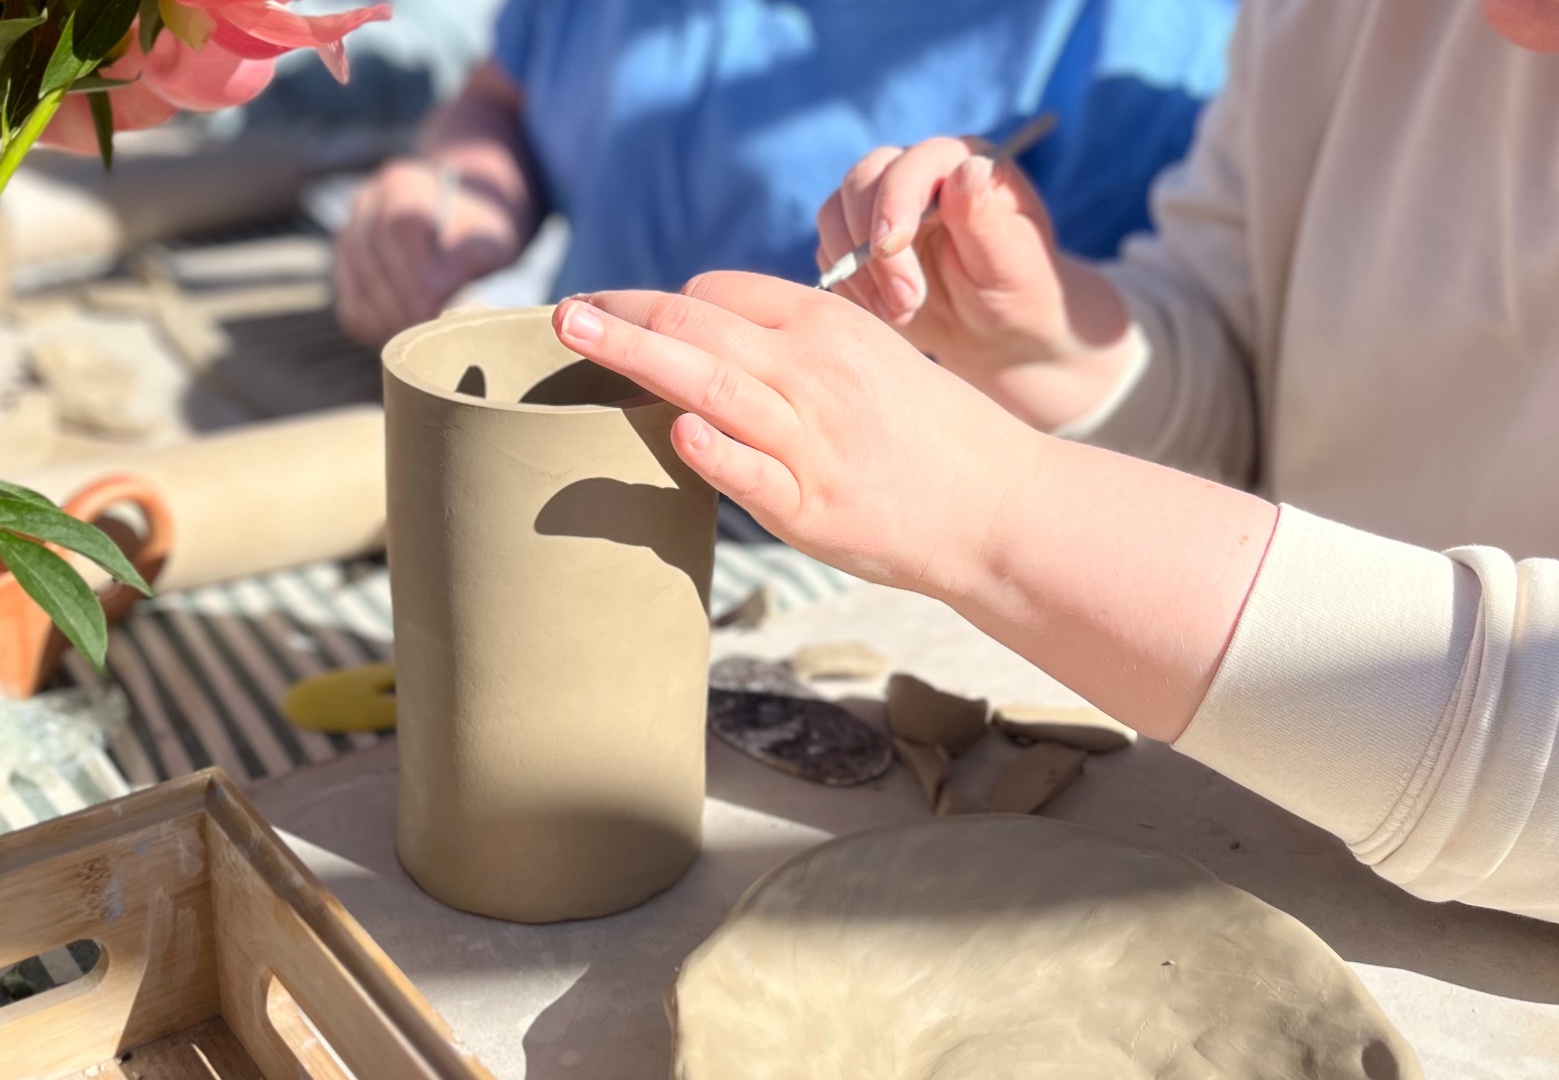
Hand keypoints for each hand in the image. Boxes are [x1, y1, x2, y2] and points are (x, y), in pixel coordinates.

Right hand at [335, 158, 524, 347]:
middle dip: (402, 304)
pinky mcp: (344, 270)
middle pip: (374, 259)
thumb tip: (430, 301)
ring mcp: (349, 236)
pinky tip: (400, 337)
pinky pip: (349, 305)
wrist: (456, 229)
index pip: (399, 227)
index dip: (415, 275)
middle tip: (427, 335)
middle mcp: (367, 204)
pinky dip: (374, 327)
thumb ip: (462, 261)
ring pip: (358, 286)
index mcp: (403, 186)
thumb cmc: (474, 236)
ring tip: (417, 340)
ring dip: (388, 320)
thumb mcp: (485, 240)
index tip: (434, 311)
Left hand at [552, 273, 1045, 598]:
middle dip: (622, 314)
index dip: (661, 302)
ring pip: (709, 383)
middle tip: (561, 314)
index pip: (719, 294)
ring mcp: (811, 440)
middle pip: (698, 326)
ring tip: (576, 335)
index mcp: (827, 325)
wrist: (998, 505)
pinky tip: (670, 428)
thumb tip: (709, 332)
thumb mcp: (869, 357)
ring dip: (634, 353)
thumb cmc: (928, 432)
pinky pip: (750, 471)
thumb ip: (795, 343)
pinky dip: (710, 448)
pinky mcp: (812, 506)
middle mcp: (814, 371)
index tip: (618, 312)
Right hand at [815, 138, 1135, 429]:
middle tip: (905, 303)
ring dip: (857, 271)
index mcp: (961, 162)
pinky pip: (829, 253)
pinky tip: (888, 312)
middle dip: (872, 247)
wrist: (998, 331)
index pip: (912, 164)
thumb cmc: (1018, 292)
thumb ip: (987, 220)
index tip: (888, 249)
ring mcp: (880, 205)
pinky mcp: (856, 240)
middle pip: (860, 183)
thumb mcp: (1014, 264)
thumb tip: (967, 170)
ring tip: (902, 313)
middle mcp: (916, 172)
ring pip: (833, 216)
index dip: (894, 202)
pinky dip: (850, 287)